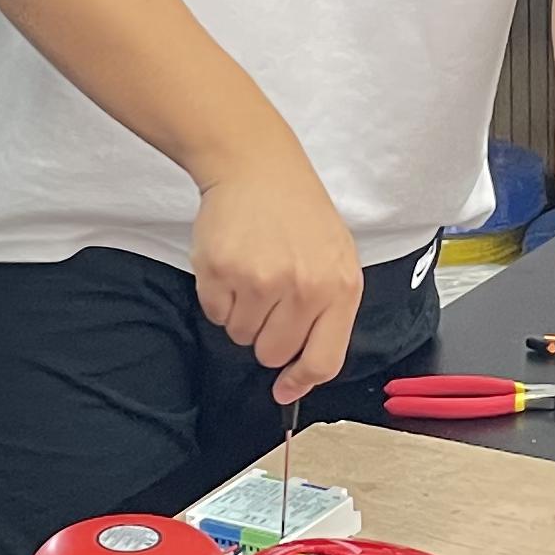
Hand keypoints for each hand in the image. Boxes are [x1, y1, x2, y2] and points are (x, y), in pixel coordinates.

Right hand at [189, 148, 359, 400]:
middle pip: (273, 353)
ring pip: (241, 336)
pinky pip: (214, 313)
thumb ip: (328, 314)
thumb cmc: (299, 214)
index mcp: (340, 287)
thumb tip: (298, 378)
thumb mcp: (336, 258)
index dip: (299, 382)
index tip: (284, 388)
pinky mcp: (221, 271)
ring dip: (241, 313)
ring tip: (252, 272)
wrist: (256, 165)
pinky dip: (219, 297)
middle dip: (266, 335)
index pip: (323, 360)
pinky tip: (232, 264)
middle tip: (268, 297)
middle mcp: (303, 288)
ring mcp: (261, 279)